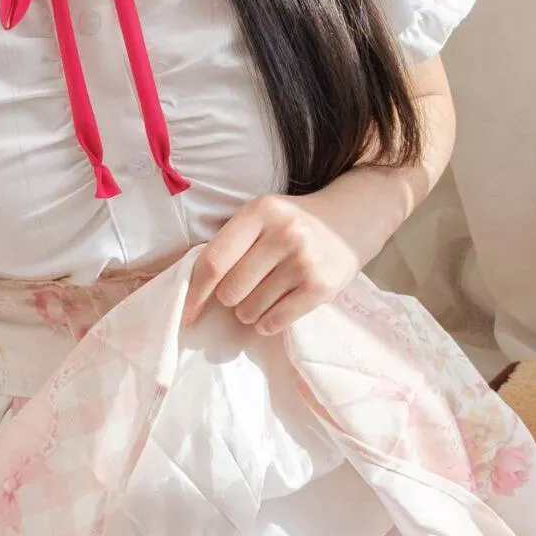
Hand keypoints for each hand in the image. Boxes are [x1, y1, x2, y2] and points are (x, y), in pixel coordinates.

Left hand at [180, 186, 380, 336]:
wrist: (348, 221)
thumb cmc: (291, 224)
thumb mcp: (260, 217)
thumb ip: (229, 244)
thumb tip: (192, 293)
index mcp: (260, 212)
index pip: (215, 261)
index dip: (195, 292)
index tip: (187, 314)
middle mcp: (283, 234)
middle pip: (230, 291)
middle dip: (230, 298)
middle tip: (246, 288)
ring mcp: (304, 261)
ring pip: (250, 310)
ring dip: (250, 311)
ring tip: (266, 294)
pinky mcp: (321, 287)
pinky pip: (274, 322)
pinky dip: (267, 323)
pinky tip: (277, 307)